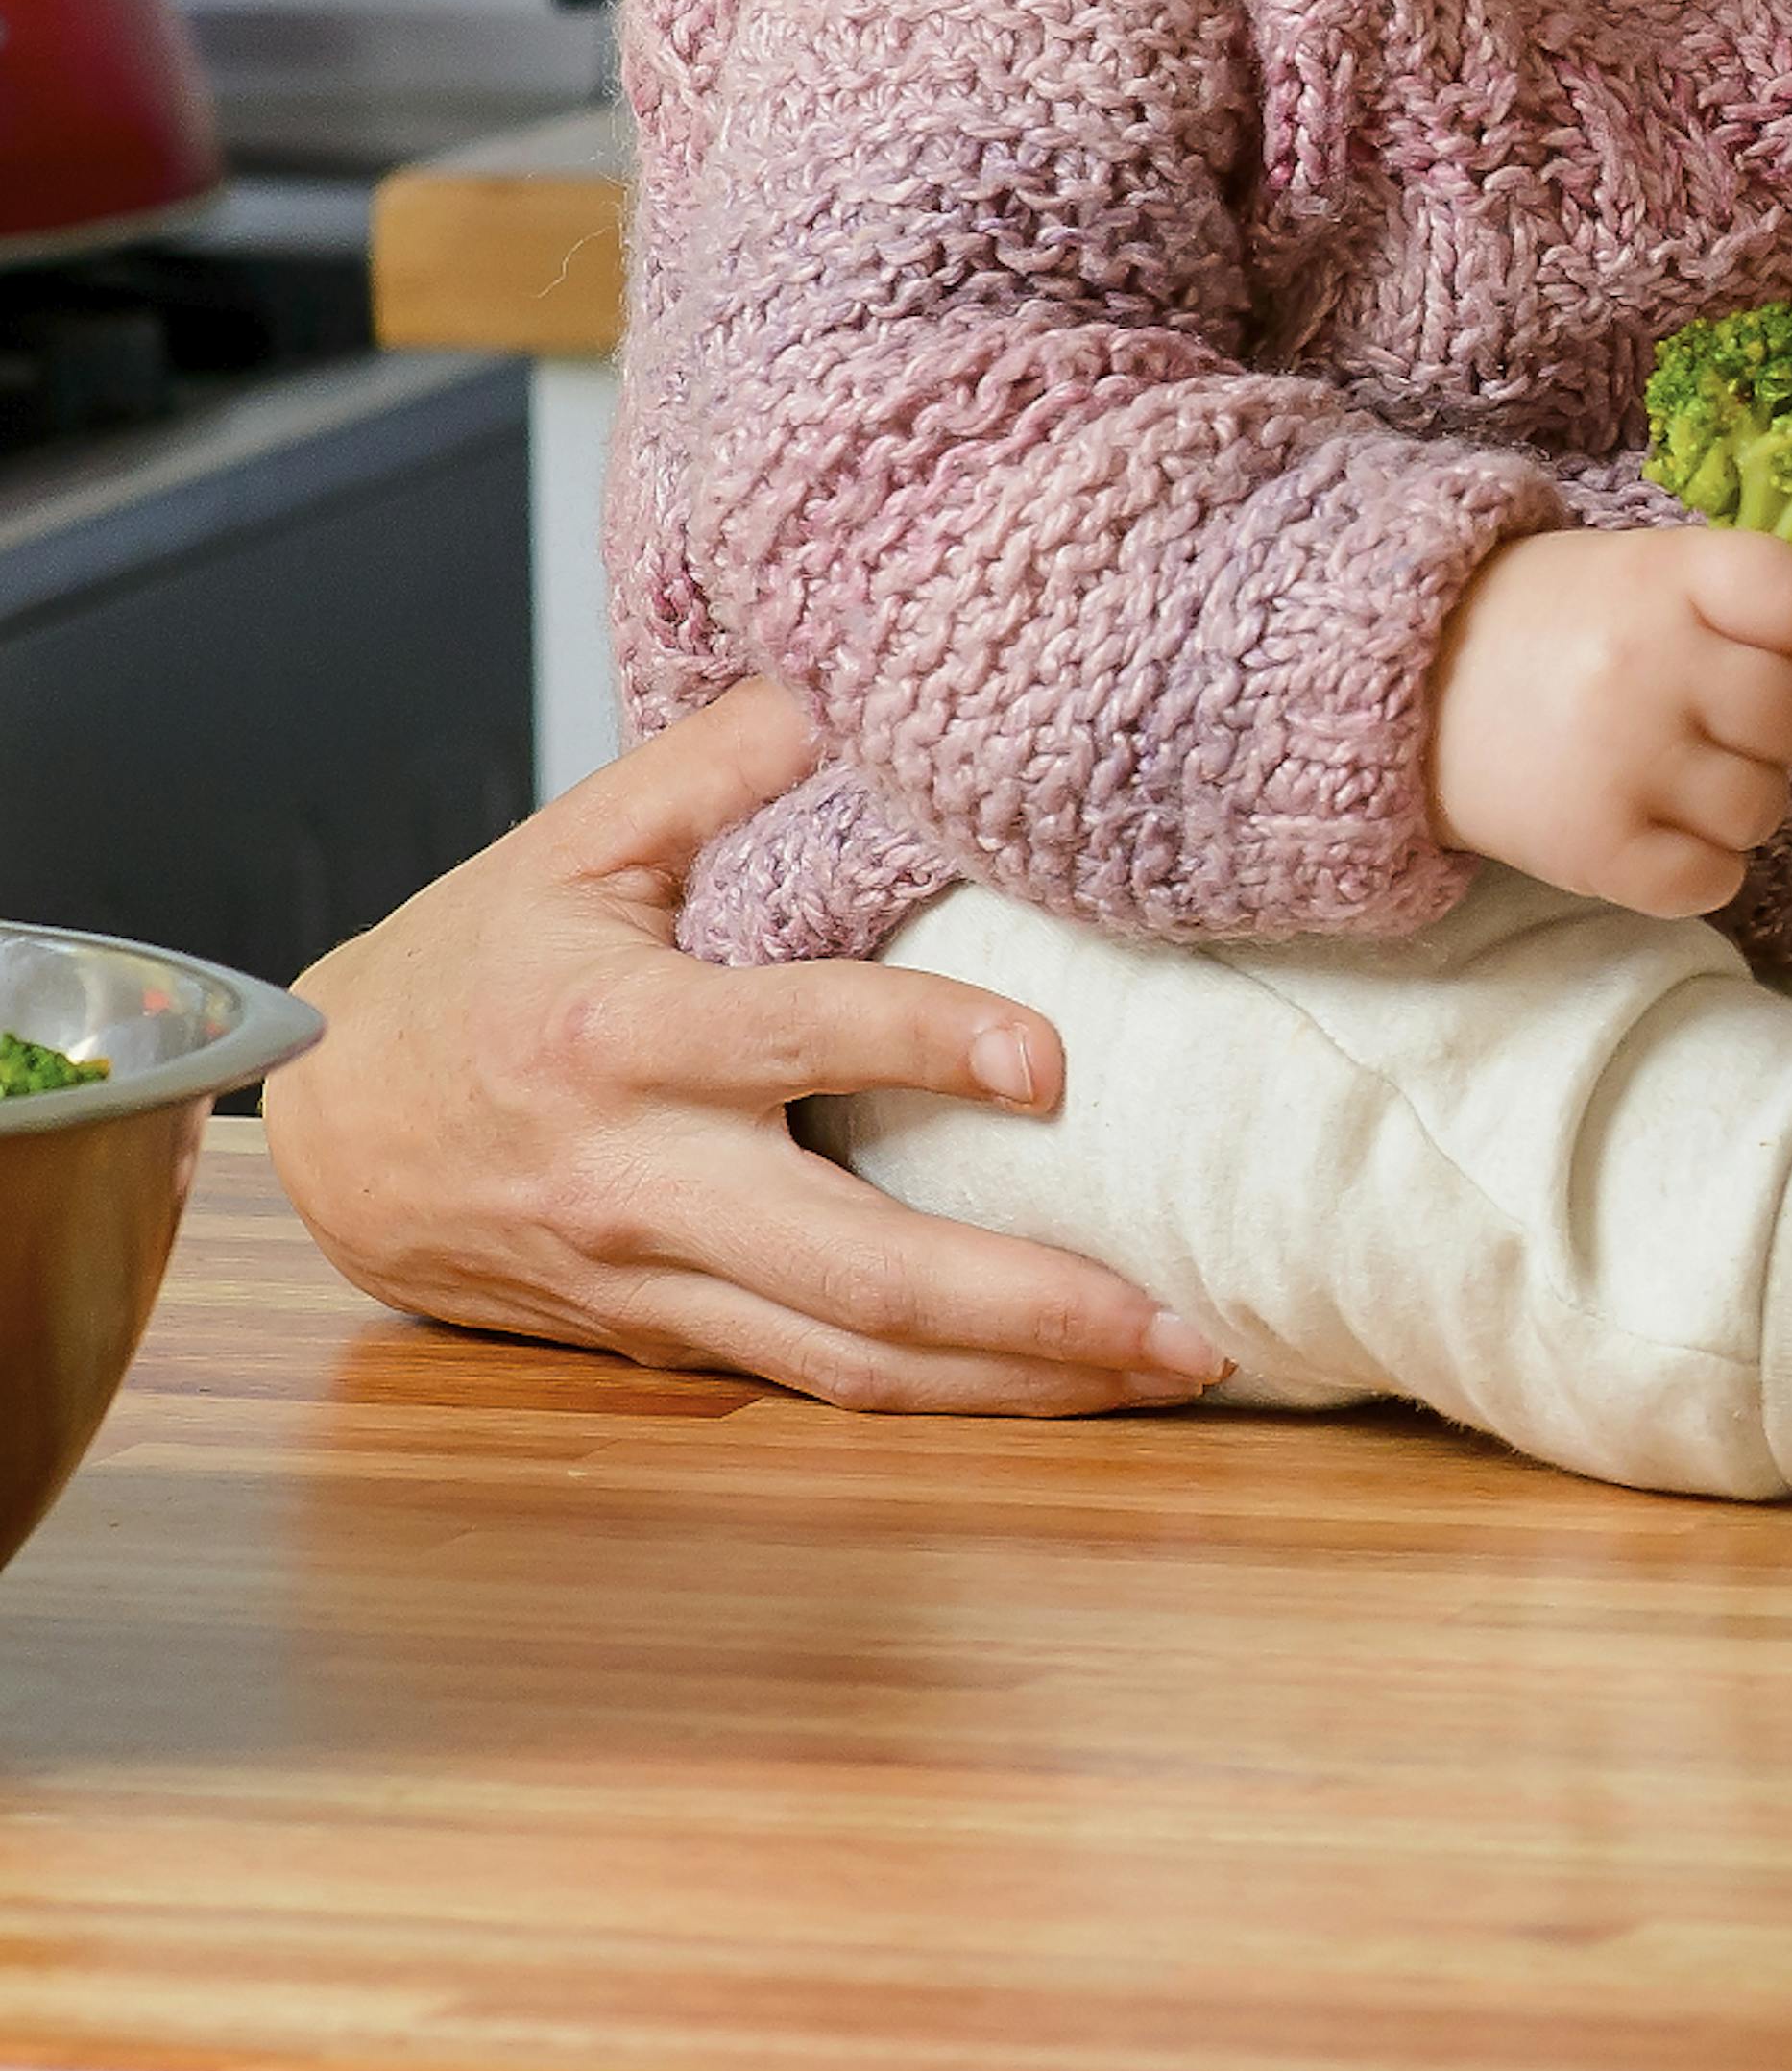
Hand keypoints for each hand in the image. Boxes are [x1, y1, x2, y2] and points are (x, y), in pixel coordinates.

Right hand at [268, 677, 1236, 1413]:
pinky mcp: (665, 1340)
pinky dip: (948, 1400)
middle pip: (856, 1270)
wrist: (325, 1128)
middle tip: (1187, 1325)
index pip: (800, 1040)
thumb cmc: (471, 966)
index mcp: (624, 1038)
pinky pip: (817, 1383)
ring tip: (1179, 1375)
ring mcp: (655, 1282)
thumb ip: (723, 759)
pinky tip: (1065, 1392)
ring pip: (852, 1362)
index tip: (1052, 1061)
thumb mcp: (575, 841)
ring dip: (1023, 1385)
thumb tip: (858, 670)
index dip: (928, 1045)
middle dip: (1034, 1306)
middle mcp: (642, 1181)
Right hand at [1424, 523, 1791, 917]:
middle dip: (1785, 729)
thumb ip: (1774, 630)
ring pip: (1763, 807)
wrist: (1407, 690)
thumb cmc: (1563, 630)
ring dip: (1741, 801)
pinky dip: (1702, 869)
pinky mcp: (1589, 848)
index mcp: (1668, 577)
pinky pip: (1711, 881)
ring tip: (1679, 775)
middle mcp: (1645, 665)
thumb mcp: (1662, 593)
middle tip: (1724, 724)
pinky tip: (1660, 832)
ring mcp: (1616, 760)